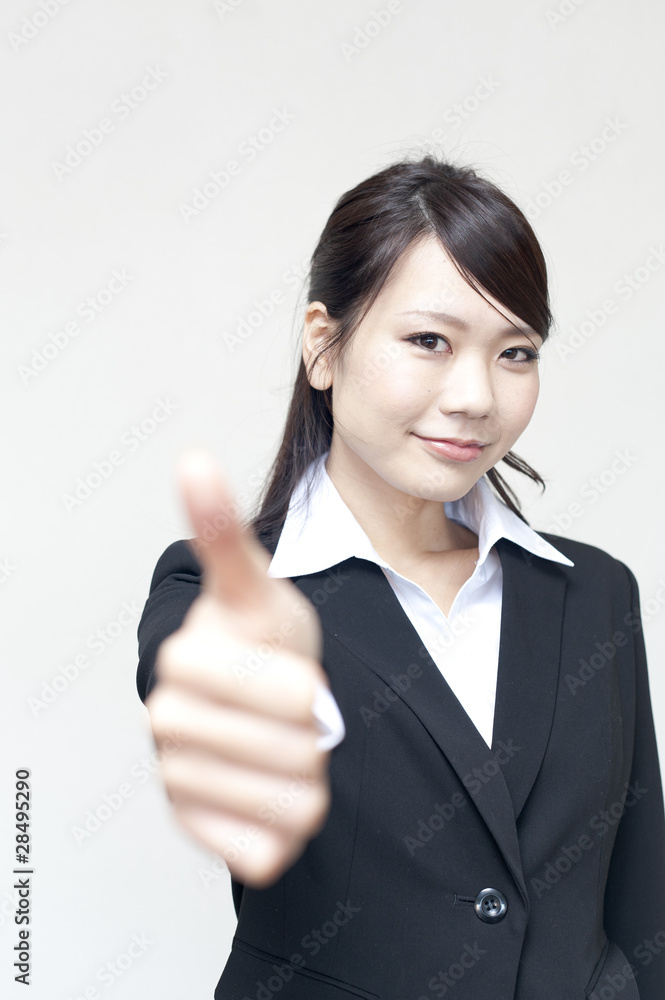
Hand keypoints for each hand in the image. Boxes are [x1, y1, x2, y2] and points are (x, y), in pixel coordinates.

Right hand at [145, 450, 330, 887]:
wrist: (260, 706)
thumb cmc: (263, 639)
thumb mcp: (258, 583)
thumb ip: (224, 529)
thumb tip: (194, 460)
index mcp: (184, 661)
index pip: (293, 694)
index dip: (311, 684)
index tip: (297, 673)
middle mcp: (167, 724)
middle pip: (295, 750)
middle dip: (316, 733)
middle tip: (301, 716)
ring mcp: (178, 782)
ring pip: (292, 803)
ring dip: (311, 777)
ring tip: (292, 752)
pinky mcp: (199, 833)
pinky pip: (269, 851)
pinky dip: (290, 829)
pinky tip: (277, 795)